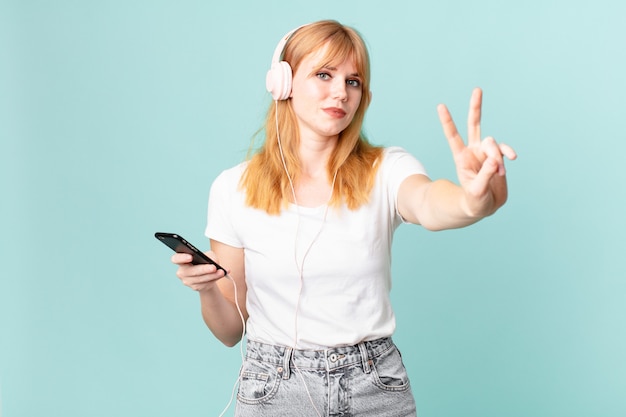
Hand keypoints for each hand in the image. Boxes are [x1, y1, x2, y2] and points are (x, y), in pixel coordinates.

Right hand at [172, 251, 226, 291]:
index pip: (175, 259)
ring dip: (212, 275)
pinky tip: (222, 274)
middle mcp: (182, 272)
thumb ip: (210, 256)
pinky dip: (215, 278)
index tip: (190, 257)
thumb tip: (214, 261)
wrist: (206, 274)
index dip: (181, 258)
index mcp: (181, 261)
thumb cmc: (204, 261)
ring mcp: (187, 281)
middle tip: (213, 267)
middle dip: (203, 269)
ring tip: (221, 271)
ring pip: (200, 279)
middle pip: (190, 271)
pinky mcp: (195, 287)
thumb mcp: (208, 255)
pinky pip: (205, 283)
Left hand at [437, 87, 516, 215]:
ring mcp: (486, 153)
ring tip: (499, 171)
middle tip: (477, 90)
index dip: (448, 121)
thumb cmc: (474, 201)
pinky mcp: (498, 158)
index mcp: (461, 157)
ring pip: (493, 142)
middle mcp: (473, 151)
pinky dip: (508, 153)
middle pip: (474, 125)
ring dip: (497, 155)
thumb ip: (485, 175)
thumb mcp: (476, 191)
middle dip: (476, 107)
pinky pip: (504, 150)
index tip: (440, 106)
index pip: (453, 136)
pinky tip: (511, 158)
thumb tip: (495, 158)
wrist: (484, 206)